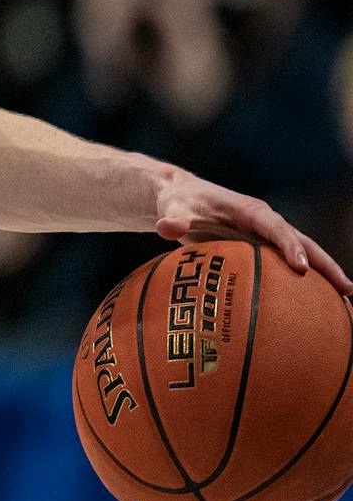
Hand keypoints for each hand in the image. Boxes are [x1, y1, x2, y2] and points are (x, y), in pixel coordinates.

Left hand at [155, 172, 352, 296]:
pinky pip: (289, 261)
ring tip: (348, 299)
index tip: (301, 268)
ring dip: (325, 273)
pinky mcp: (263, 245)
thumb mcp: (172, 209)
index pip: (275, 227)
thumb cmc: (178, 202)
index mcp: (248, 210)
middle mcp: (265, 221)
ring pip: (303, 251)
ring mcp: (267, 233)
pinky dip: (308, 278)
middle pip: (302, 241)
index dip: (289, 246)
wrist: (180, 197)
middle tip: (346, 288)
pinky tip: (320, 303)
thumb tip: (166, 228)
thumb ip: (172, 218)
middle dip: (324, 263)